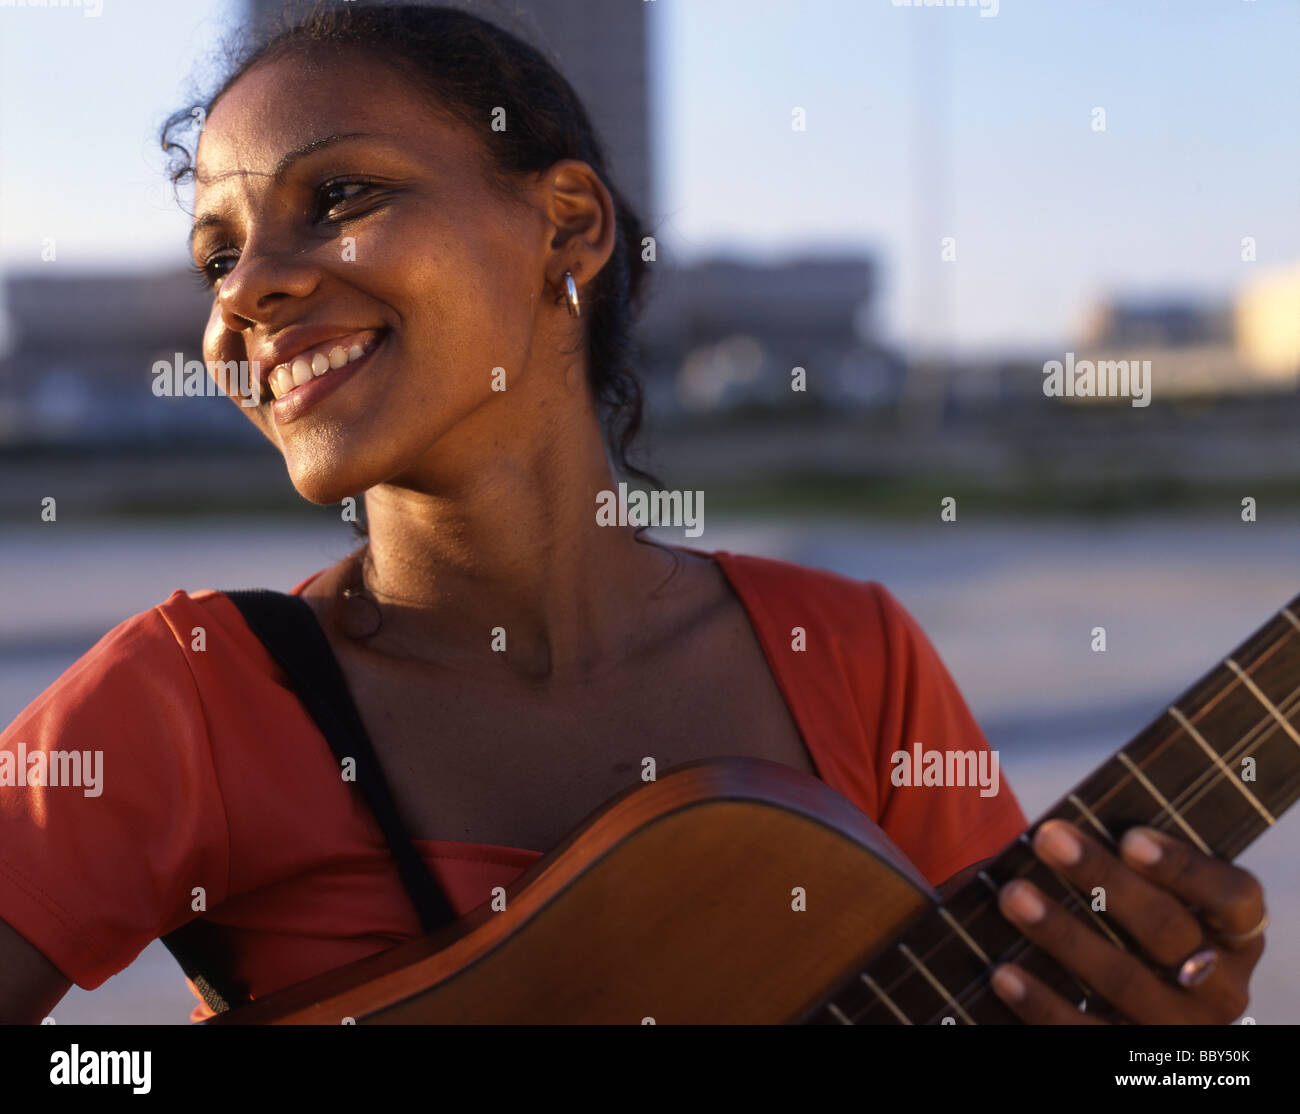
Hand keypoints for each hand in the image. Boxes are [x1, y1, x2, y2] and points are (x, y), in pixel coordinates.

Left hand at [987, 820, 1265, 1023]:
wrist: (1126, 1001)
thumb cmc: (1132, 921)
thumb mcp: (1152, 896)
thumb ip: (1130, 866)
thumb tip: (1067, 832)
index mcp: (1236, 934)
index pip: (1232, 897)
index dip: (1183, 867)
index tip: (1129, 837)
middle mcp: (1221, 987)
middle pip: (1167, 930)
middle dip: (1102, 878)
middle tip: (1047, 838)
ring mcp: (1179, 1027)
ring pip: (1126, 981)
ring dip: (1063, 934)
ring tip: (1012, 895)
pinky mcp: (1133, 1055)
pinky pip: (1087, 1032)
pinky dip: (1042, 1001)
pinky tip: (1004, 973)